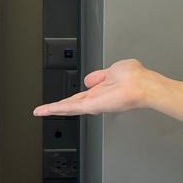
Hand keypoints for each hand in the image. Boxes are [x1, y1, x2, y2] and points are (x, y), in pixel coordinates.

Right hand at [34, 59, 158, 117]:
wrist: (143, 85)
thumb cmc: (135, 77)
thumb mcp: (113, 70)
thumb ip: (100, 75)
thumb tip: (89, 79)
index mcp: (100, 90)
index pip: (80, 95)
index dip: (68, 98)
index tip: (58, 101)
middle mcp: (96, 99)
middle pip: (71, 104)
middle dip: (56, 108)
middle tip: (42, 111)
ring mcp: (94, 104)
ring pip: (68, 108)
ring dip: (53, 109)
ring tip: (40, 111)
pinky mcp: (92, 106)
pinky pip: (71, 107)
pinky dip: (57, 108)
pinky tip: (47, 110)